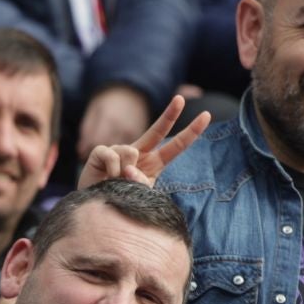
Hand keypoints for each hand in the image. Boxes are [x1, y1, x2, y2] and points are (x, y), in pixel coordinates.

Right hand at [77, 94, 211, 187]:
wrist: (97, 205)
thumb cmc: (121, 198)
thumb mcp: (139, 194)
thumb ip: (142, 183)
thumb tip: (130, 166)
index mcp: (155, 162)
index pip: (176, 146)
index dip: (191, 132)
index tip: (206, 115)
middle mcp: (139, 152)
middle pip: (157, 130)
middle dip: (170, 113)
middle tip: (180, 99)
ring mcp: (120, 149)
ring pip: (131, 153)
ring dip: (125, 173)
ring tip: (116, 183)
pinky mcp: (102, 151)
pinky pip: (113, 157)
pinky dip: (111, 172)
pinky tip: (106, 178)